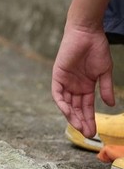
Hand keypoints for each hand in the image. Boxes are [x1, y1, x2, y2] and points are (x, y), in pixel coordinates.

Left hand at [51, 23, 114, 137]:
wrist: (87, 33)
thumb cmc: (96, 49)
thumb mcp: (104, 72)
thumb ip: (106, 88)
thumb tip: (110, 105)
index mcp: (85, 86)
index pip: (85, 107)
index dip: (89, 119)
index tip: (94, 132)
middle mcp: (73, 86)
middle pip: (76, 108)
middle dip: (81, 121)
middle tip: (88, 134)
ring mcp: (65, 81)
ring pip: (66, 104)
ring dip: (72, 116)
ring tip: (80, 127)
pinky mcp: (57, 75)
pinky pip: (57, 93)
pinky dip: (62, 104)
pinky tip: (69, 113)